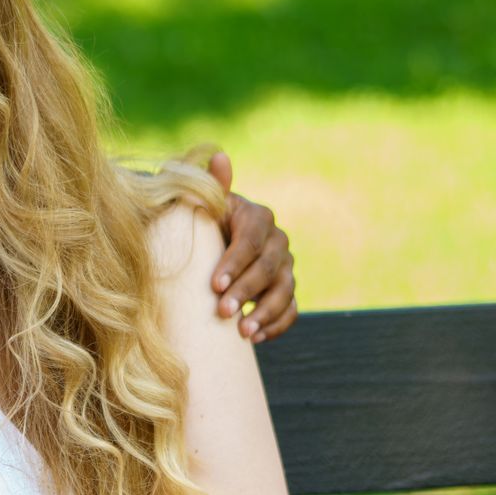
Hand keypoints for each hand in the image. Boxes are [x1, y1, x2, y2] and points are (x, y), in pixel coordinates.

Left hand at [206, 150, 296, 343]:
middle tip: (223, 312)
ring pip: (284, 290)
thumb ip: (211, 184)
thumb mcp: (205, 204)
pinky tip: (256, 338)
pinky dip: (278, 325)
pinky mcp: (286, 290)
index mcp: (258, 217)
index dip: (234, 263)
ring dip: (265, 313)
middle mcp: (277, 240)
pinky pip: (292, 310)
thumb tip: (219, 156)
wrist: (213, 242)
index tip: (214, 285)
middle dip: (246, 291)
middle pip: (267, 268)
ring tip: (243, 331)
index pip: (250, 240)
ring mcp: (285, 266)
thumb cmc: (203, 222)